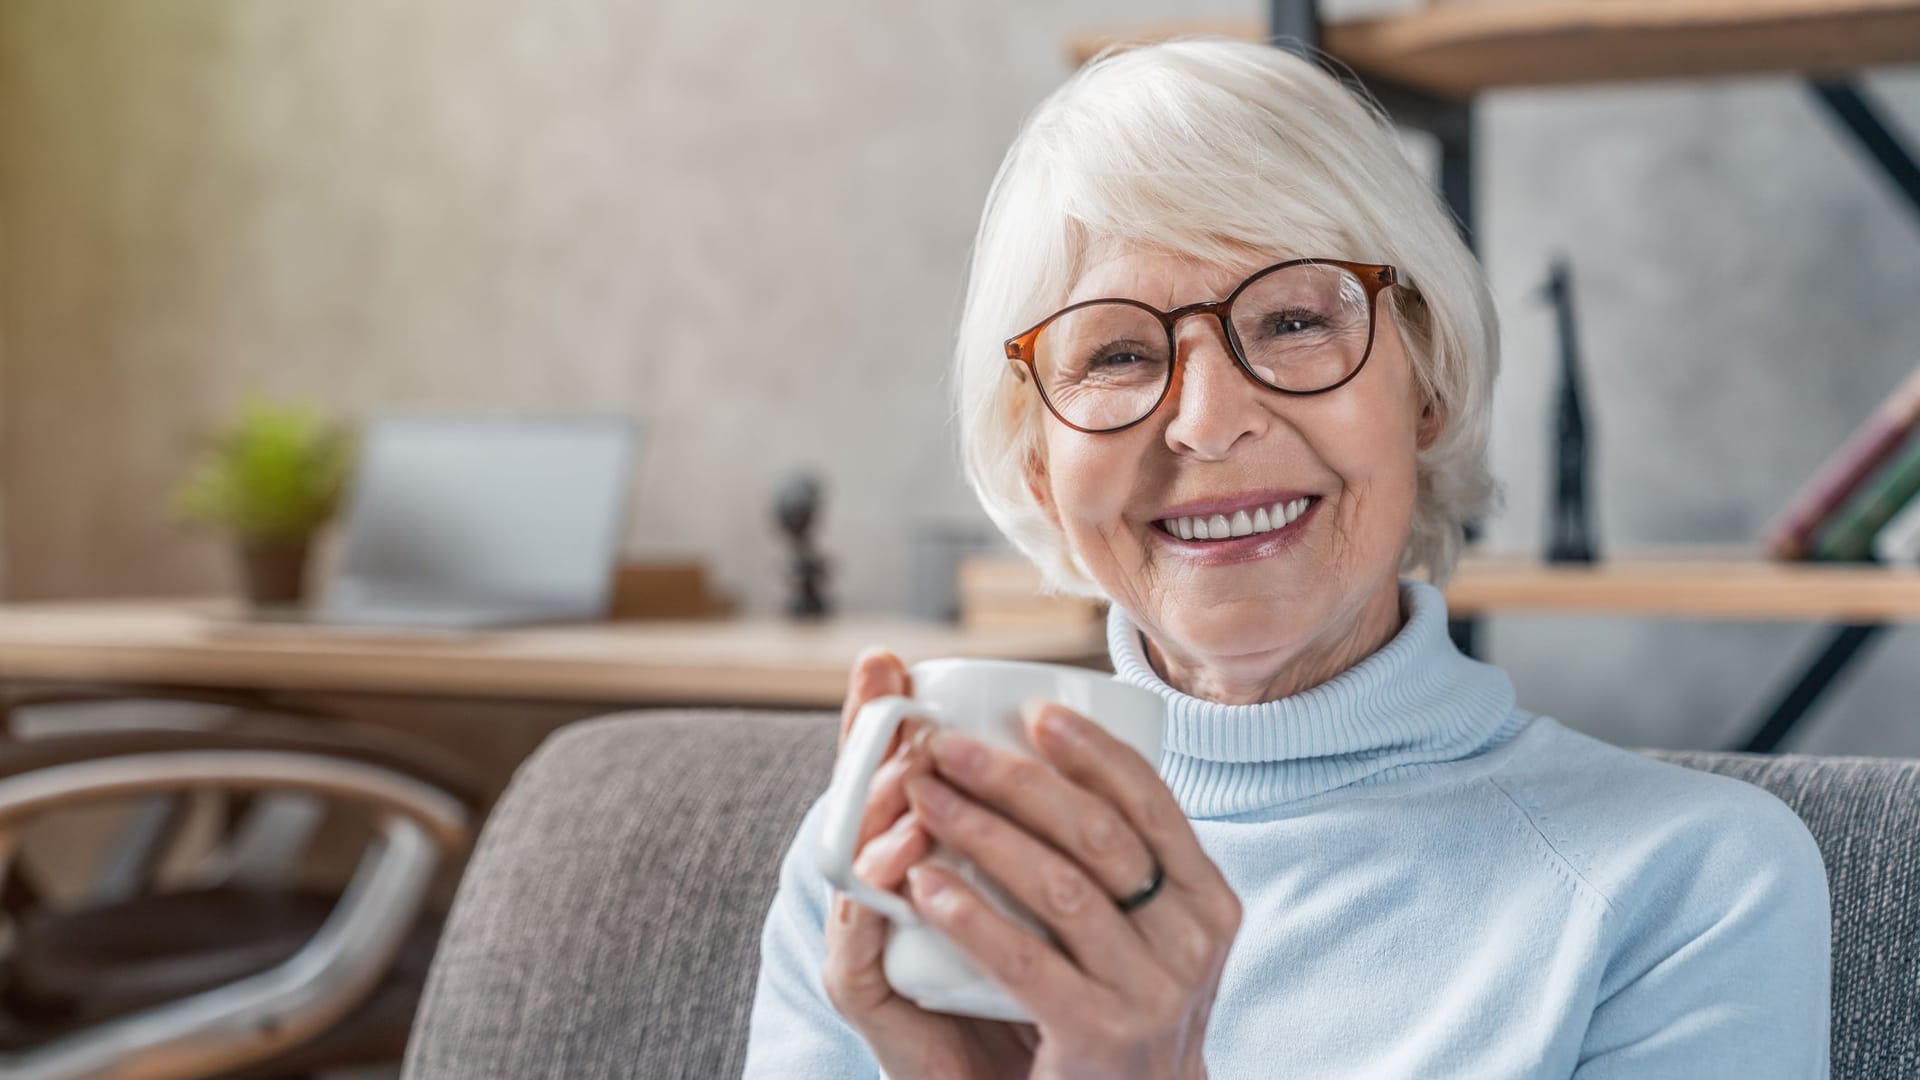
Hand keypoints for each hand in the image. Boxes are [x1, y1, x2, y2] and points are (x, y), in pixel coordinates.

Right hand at [821, 649, 1037, 1078]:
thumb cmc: (1042, 990)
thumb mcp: (1050, 897)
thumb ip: (1053, 831)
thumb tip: (1076, 735)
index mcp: (913, 860)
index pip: (884, 776)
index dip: (875, 717)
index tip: (886, 659)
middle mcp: (877, 893)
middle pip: (856, 803)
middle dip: (874, 742)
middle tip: (894, 696)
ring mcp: (864, 943)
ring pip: (852, 862)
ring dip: (880, 809)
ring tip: (915, 774)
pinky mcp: (864, 997)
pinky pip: (861, 943)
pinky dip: (886, 899)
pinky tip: (914, 867)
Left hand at [900, 700, 1240, 1079]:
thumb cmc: (1117, 1008)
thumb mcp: (1144, 931)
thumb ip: (1118, 861)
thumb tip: (1055, 747)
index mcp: (1206, 899)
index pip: (1151, 802)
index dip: (1093, 751)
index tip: (1033, 712)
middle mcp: (1192, 942)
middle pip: (1100, 834)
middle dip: (1016, 780)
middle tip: (945, 748)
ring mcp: (1152, 992)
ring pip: (1061, 888)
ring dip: (983, 832)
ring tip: (924, 798)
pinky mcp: (1102, 1037)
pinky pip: (1027, 961)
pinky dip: (971, 915)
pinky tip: (923, 884)